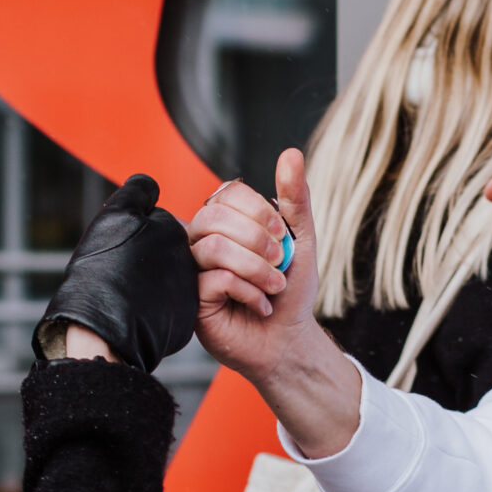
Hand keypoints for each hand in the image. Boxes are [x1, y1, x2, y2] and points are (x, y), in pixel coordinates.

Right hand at [35, 174, 195, 372]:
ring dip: (148, 283)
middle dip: (146, 258)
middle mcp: (186, 260)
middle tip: (120, 272)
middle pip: (162, 251)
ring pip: (164, 280)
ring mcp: (187, 291)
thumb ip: (137, 195)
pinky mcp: (183, 320)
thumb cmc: (101, 271)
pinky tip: (134, 313)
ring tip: (124, 294)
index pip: (155, 222)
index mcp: (171, 231)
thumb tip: (150, 185)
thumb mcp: (114, 218)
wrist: (100, 330)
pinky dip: (151, 309)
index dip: (132, 233)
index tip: (119, 247)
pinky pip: (165, 308)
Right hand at [187, 150, 362, 455]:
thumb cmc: (290, 290)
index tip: (283, 234)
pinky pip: (213, 279)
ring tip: (274, 286)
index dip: (257, 210)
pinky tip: (260, 305)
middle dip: (258, 240)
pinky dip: (248, 291)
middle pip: (214, 216)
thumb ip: (295, 198)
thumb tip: (291, 153)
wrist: (287, 338)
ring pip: (212, 247)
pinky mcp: (190, 300)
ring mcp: (192, 270)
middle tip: (280, 264)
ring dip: (256, 269)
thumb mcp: (301, 240)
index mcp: (226, 221)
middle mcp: (202, 241)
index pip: (227, 191)